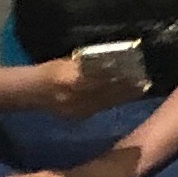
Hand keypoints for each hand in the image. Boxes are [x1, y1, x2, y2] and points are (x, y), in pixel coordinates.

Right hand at [21, 49, 147, 116]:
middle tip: (145, 81)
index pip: (103, 77)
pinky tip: (123, 97)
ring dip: (124, 96)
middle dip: (127, 87)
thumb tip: (112, 60)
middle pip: (108, 91)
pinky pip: (100, 108)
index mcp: (73, 78)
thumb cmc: (51, 70)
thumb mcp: (68, 61)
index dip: (121, 75)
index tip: (138, 70)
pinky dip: (113, 102)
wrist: (32, 92)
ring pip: (107, 102)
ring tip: (140, 89)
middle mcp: (76, 95)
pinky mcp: (78, 117)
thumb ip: (88, 63)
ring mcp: (77, 109)